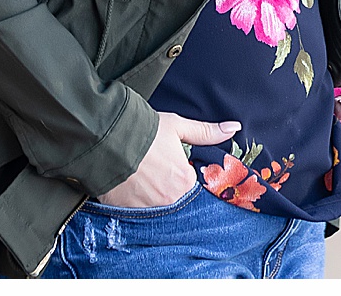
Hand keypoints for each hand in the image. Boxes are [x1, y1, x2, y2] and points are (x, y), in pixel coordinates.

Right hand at [95, 112, 239, 207]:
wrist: (106, 138)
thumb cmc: (144, 131)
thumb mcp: (177, 127)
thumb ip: (206, 132)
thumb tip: (234, 128)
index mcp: (185, 181)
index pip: (193, 187)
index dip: (183, 177)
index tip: (172, 168)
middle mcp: (171, 200)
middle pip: (176, 200)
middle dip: (169, 190)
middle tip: (155, 173)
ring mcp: (149, 210)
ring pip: (157, 208)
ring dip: (153, 198)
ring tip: (141, 179)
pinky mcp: (127, 213)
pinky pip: (137, 214)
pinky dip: (135, 204)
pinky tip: (130, 189)